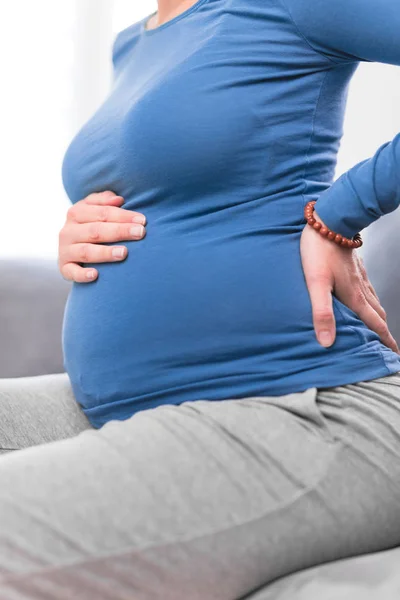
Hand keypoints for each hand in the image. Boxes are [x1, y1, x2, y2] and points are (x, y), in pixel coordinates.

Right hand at [58, 191, 145, 282]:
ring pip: (86, 251)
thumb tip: (119, 199)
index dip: (123, 215)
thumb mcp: (94, 209)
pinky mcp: (65, 268)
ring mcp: (65, 250)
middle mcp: (68, 231)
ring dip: (105, 253)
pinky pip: (72, 272)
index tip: (142, 220)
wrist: (71, 249)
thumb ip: (105, 201)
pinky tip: (95, 275)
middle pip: (96, 231)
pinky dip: (82, 274)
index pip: (102, 213)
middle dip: (119, 231)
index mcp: (76, 213)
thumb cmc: (90, 226)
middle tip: (140, 233)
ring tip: (124, 253)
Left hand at [300, 210, 399, 353]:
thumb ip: (322, 312)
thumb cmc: (319, 251)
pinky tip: (365, 297)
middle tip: (388, 346)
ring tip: (378, 327)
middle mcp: (361, 288)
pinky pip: (368, 287)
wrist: (328, 220)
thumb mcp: (316, 284)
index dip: (384, 341)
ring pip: (374, 300)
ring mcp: (360, 275)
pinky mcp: (355, 265)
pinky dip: (371, 299)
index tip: (393, 355)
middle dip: (384, 332)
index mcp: (354, 297)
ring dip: (378, 316)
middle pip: (378, 315)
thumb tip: (327, 342)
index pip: (374, 325)